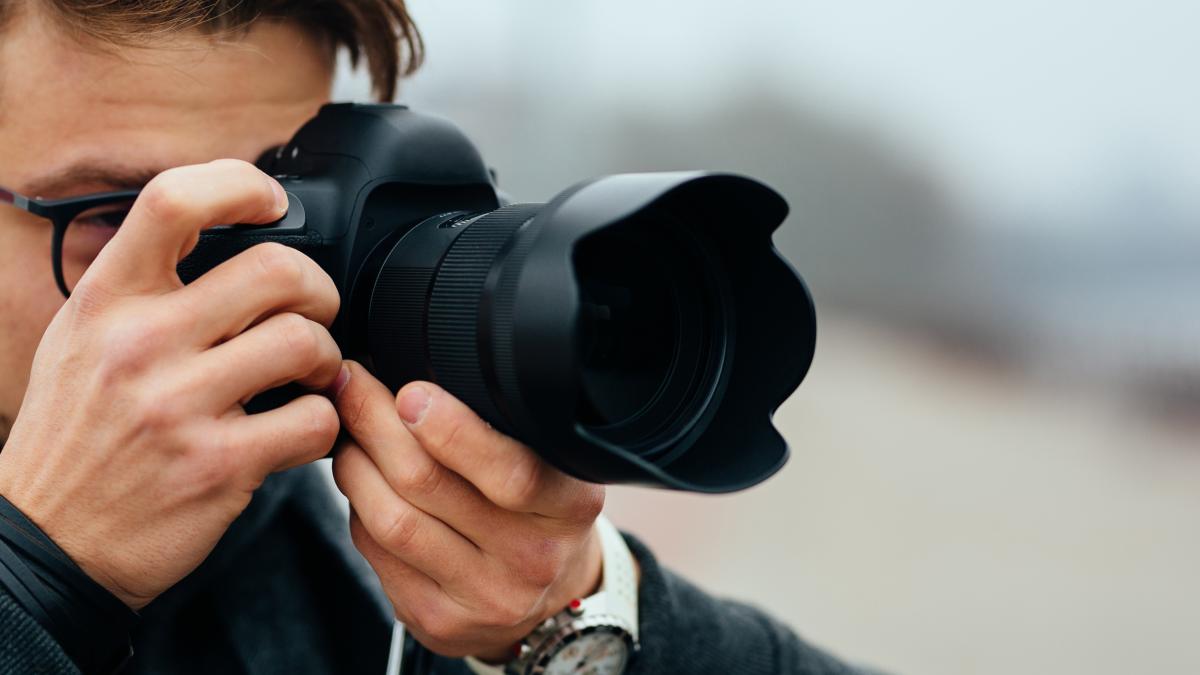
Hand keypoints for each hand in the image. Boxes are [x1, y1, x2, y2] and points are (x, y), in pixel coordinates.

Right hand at [0, 160, 343, 607]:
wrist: (45, 544)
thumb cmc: (75, 437)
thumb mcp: (80, 340)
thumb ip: (140, 286)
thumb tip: (217, 229)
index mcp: (106, 302)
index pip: (173, 201)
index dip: (241, 187)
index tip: (272, 205)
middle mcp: (139, 345)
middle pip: (275, 270)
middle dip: (317, 290)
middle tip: (312, 314)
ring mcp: (179, 407)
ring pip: (305, 343)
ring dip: (325, 358)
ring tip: (308, 375)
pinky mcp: (218, 466)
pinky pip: (315, 420)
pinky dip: (325, 423)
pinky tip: (301, 428)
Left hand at [332, 362, 605, 659]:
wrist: (548, 597)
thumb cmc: (541, 510)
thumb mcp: (555, 465)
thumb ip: (507, 429)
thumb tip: (418, 374)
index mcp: (570, 507)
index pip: (511, 471)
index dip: (452, 429)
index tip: (410, 391)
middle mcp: (532, 558)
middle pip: (429, 486)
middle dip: (376, 423)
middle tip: (352, 384)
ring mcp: (483, 596)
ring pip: (391, 520)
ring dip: (355, 464)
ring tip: (348, 431)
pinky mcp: (438, 621)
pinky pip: (376, 553)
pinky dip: (358, 507)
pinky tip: (362, 482)